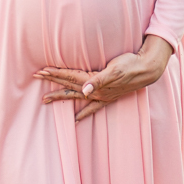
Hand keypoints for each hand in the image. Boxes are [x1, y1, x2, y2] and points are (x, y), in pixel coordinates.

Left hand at [35, 34, 173, 121]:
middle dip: (52, 82)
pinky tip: (76, 119)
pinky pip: (93, 107)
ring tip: (45, 99)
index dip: (55, 74)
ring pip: (76, 95)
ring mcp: (102, 95)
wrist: (148, 70)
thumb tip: (84, 92)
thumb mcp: (115, 70)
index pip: (70, 77)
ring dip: (61, 95)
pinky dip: (84, 112)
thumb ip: (99, 81)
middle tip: (36, 77)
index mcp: (95, 83)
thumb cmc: (131, 65)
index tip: (40, 71)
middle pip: (69, 86)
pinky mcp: (109, 96)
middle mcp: (96, 91)